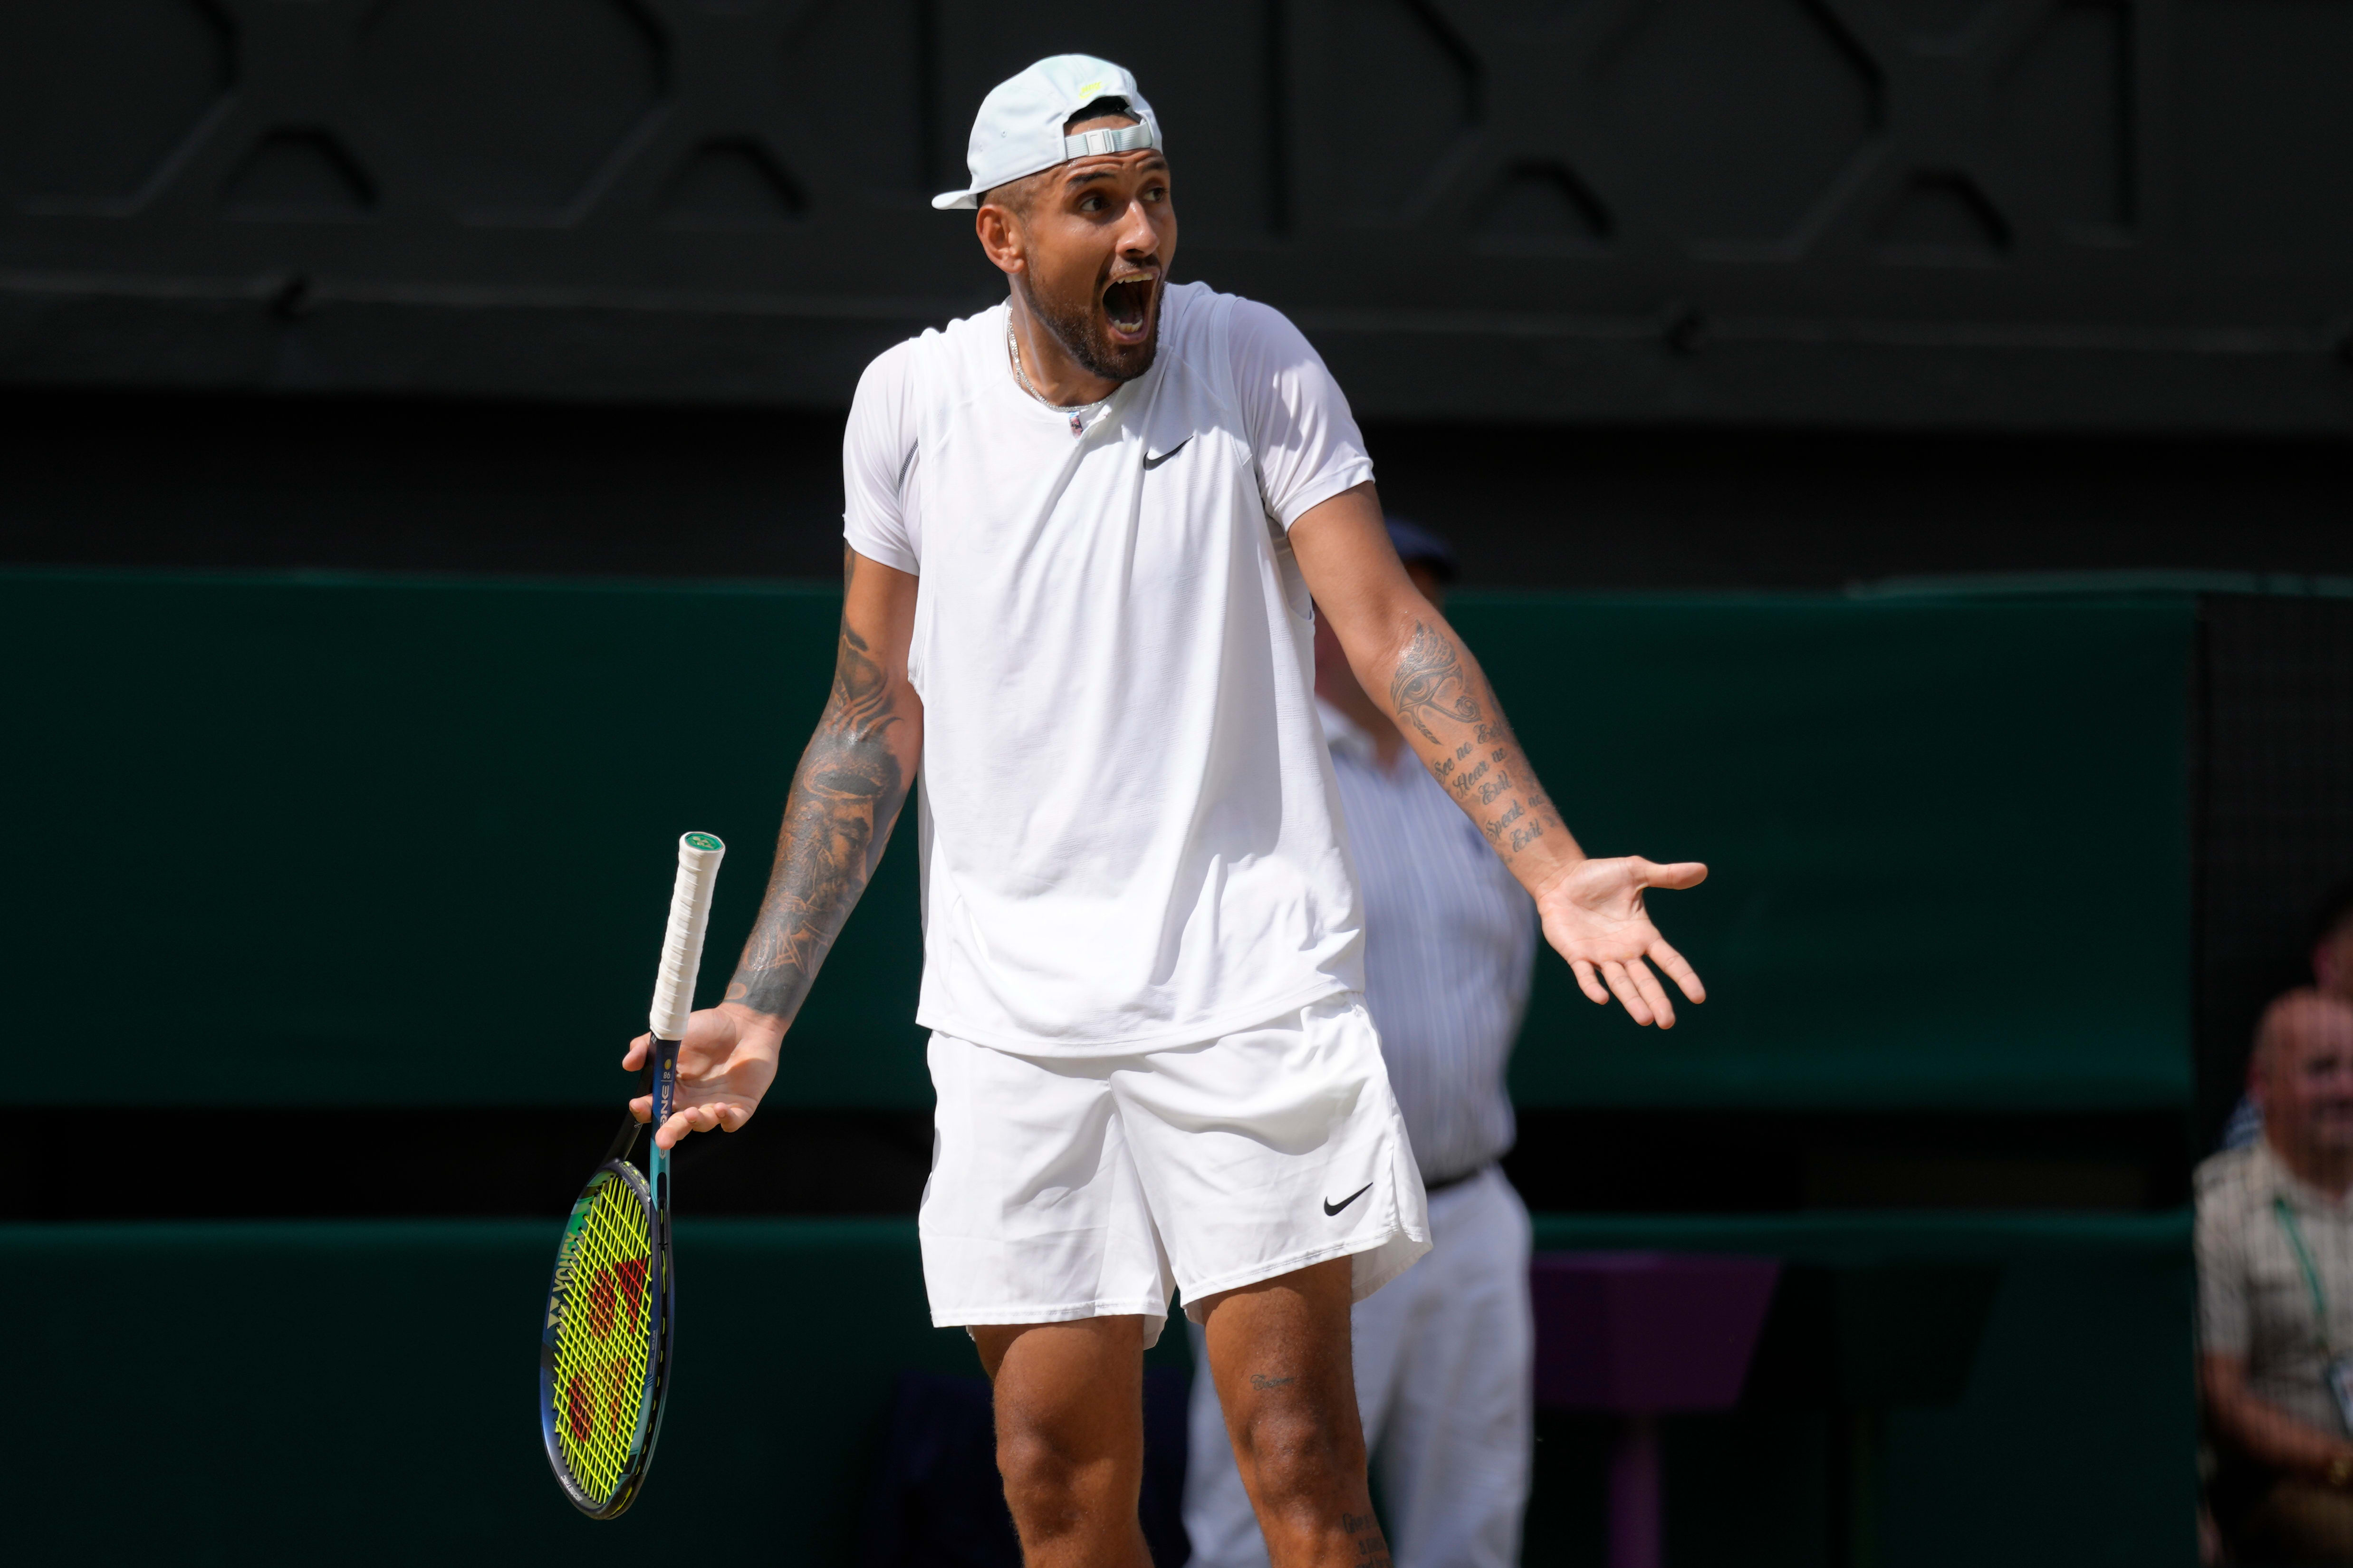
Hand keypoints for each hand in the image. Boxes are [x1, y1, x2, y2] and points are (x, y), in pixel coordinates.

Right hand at [623, 1003, 783, 1149]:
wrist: (745, 1022)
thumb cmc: (707, 1027)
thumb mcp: (673, 1034)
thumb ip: (647, 1047)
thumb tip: (627, 1063)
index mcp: (673, 1088)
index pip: (654, 1107)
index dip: (645, 1109)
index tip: (639, 1104)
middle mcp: (692, 1102)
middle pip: (676, 1125)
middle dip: (667, 1134)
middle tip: (662, 1140)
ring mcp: (715, 1105)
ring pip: (702, 1125)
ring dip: (696, 1122)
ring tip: (693, 1113)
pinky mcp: (740, 1106)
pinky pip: (732, 1121)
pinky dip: (726, 1120)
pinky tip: (721, 1109)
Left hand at [1534, 855, 1707, 1026]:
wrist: (1561, 878)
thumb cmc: (1599, 876)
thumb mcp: (1636, 871)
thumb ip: (1667, 875)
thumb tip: (1702, 869)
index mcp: (1643, 935)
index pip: (1669, 960)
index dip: (1683, 977)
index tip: (1698, 997)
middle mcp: (1625, 951)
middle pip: (1645, 981)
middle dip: (1656, 1000)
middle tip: (1667, 1022)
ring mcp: (1601, 956)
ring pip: (1620, 983)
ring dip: (1631, 1001)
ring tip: (1645, 1019)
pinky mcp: (1576, 955)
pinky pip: (1586, 975)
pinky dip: (1593, 987)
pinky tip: (1602, 998)